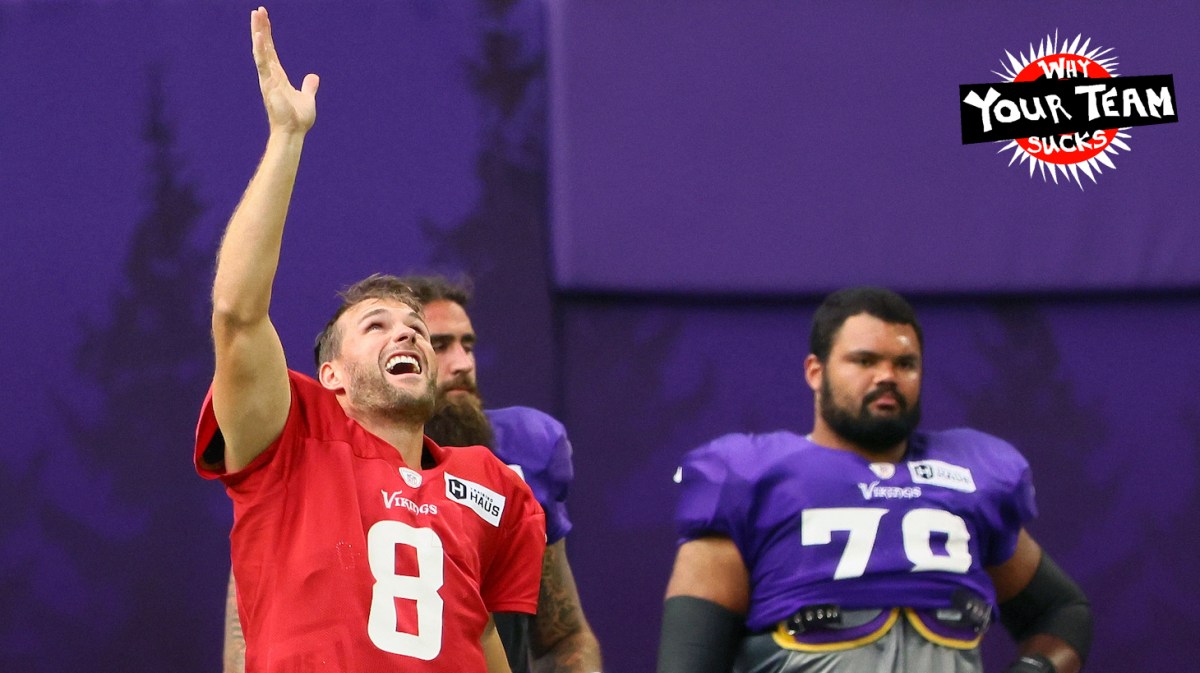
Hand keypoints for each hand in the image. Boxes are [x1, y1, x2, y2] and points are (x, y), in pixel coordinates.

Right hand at [250, 6, 317, 133]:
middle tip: (258, 10)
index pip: (271, 51)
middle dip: (261, 28)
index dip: (267, 35)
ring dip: (258, 32)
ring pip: (261, 50)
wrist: (293, 132)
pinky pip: (262, 63)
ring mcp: (267, 79)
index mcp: (278, 76)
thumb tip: (313, 76)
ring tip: (256, 15)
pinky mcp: (268, 84)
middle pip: (264, 46)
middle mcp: (270, 75)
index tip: (264, 19)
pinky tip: (258, 35)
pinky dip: (260, 49)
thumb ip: (308, 87)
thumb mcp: (307, 98)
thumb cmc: (298, 119)